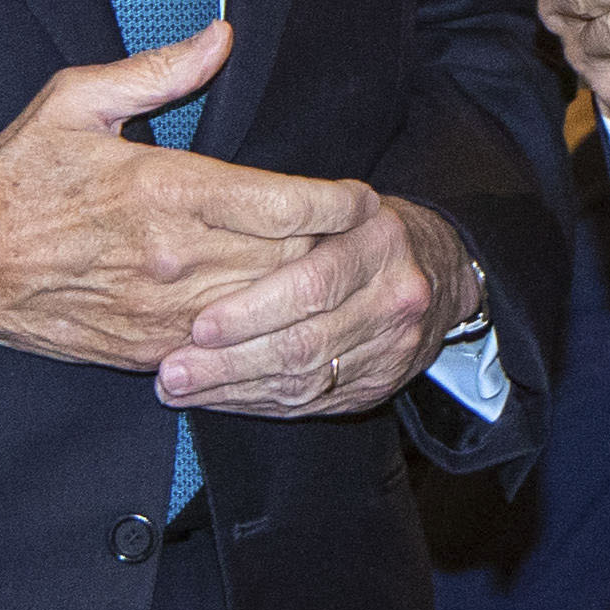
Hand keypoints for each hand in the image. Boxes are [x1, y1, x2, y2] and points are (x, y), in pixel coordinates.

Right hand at [0, 23, 368, 372]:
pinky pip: (229, 351)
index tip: (364, 196)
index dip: (337, 202)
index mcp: (165, 191)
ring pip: (269, 312)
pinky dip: (265, 337)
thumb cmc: (14, 178)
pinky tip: (289, 322)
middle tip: (375, 238)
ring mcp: (164, 314)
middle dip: (339, 251)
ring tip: (348, 280)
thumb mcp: (75, 101)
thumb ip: (158, 71)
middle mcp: (175, 259)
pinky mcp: (150, 352)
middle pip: (291, 261)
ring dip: (311, 298)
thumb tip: (220, 38)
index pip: (283, 204)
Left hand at [155, 198, 480, 418]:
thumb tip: (200, 243)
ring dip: (232, 389)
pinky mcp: (379, 386)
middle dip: (230, 362)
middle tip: (173, 370)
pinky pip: (310, 403)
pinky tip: (216, 398)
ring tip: (177, 387)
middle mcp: (395, 298)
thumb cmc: (360, 229)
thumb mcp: (339, 205)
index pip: (313, 284)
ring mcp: (392, 348)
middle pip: (305, 343)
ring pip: (304, 381)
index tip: (199, 325)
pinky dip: (256, 403)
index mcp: (380, 242)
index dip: (252, 310)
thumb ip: (290, 219)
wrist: (437, 270)